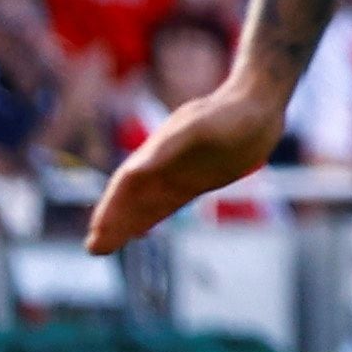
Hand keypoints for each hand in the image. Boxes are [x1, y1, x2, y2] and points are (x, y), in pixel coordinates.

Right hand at [84, 74, 290, 253]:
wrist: (258, 102)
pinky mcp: (199, 179)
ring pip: (146, 202)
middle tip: (93, 249)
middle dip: (112, 221)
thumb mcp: (199, 128)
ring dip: (126, 223)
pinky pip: (167, 201)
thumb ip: (167, 148)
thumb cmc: (229, 112)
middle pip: (132, 196)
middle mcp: (164, 163)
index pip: (127, 184)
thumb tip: (135, 171)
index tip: (96, 232)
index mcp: (158, 150)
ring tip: (104, 246)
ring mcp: (180, 172)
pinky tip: (141, 231)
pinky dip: (150, 216)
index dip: (111, 208)